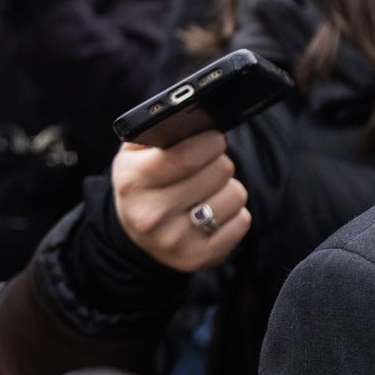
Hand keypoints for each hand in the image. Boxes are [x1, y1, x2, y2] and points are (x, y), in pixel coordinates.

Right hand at [112, 131, 250, 272]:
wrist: (137, 234)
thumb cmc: (145, 180)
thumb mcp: (137, 151)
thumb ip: (160, 128)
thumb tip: (197, 116)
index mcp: (131, 181)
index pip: (183, 157)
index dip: (209, 143)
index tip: (216, 138)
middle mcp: (149, 216)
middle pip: (218, 172)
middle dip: (219, 161)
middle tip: (208, 165)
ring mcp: (174, 242)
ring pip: (235, 196)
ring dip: (228, 188)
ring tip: (208, 191)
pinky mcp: (198, 259)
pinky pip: (242, 222)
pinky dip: (235, 213)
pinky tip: (214, 212)